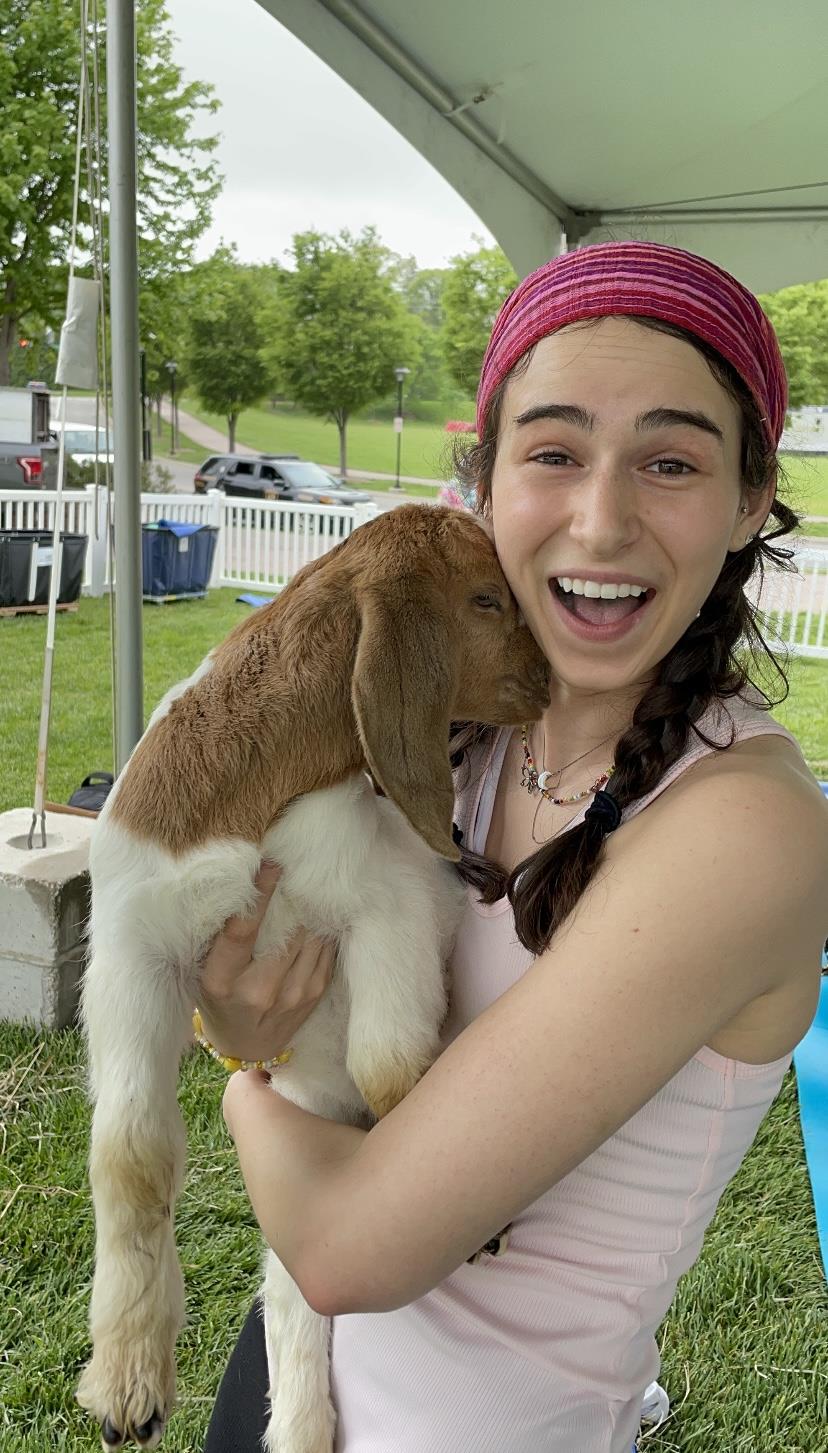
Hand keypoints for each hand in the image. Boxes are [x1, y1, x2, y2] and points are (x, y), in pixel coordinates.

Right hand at [196, 860, 334, 1066]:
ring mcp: (291, 996)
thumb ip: (219, 937)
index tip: (269, 865)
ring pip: (310, 938)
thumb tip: (239, 885)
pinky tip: (315, 917)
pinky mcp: (313, 996)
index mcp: (221, 981)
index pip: (243, 931)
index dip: (259, 894)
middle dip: (292, 897)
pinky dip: (321, 930)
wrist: (245, 1047)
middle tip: (295, 871)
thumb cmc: (219, 999)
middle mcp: (258, 991)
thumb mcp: (205, 971)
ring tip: (308, 890)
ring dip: (310, 911)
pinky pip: (325, 950)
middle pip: (285, 931)